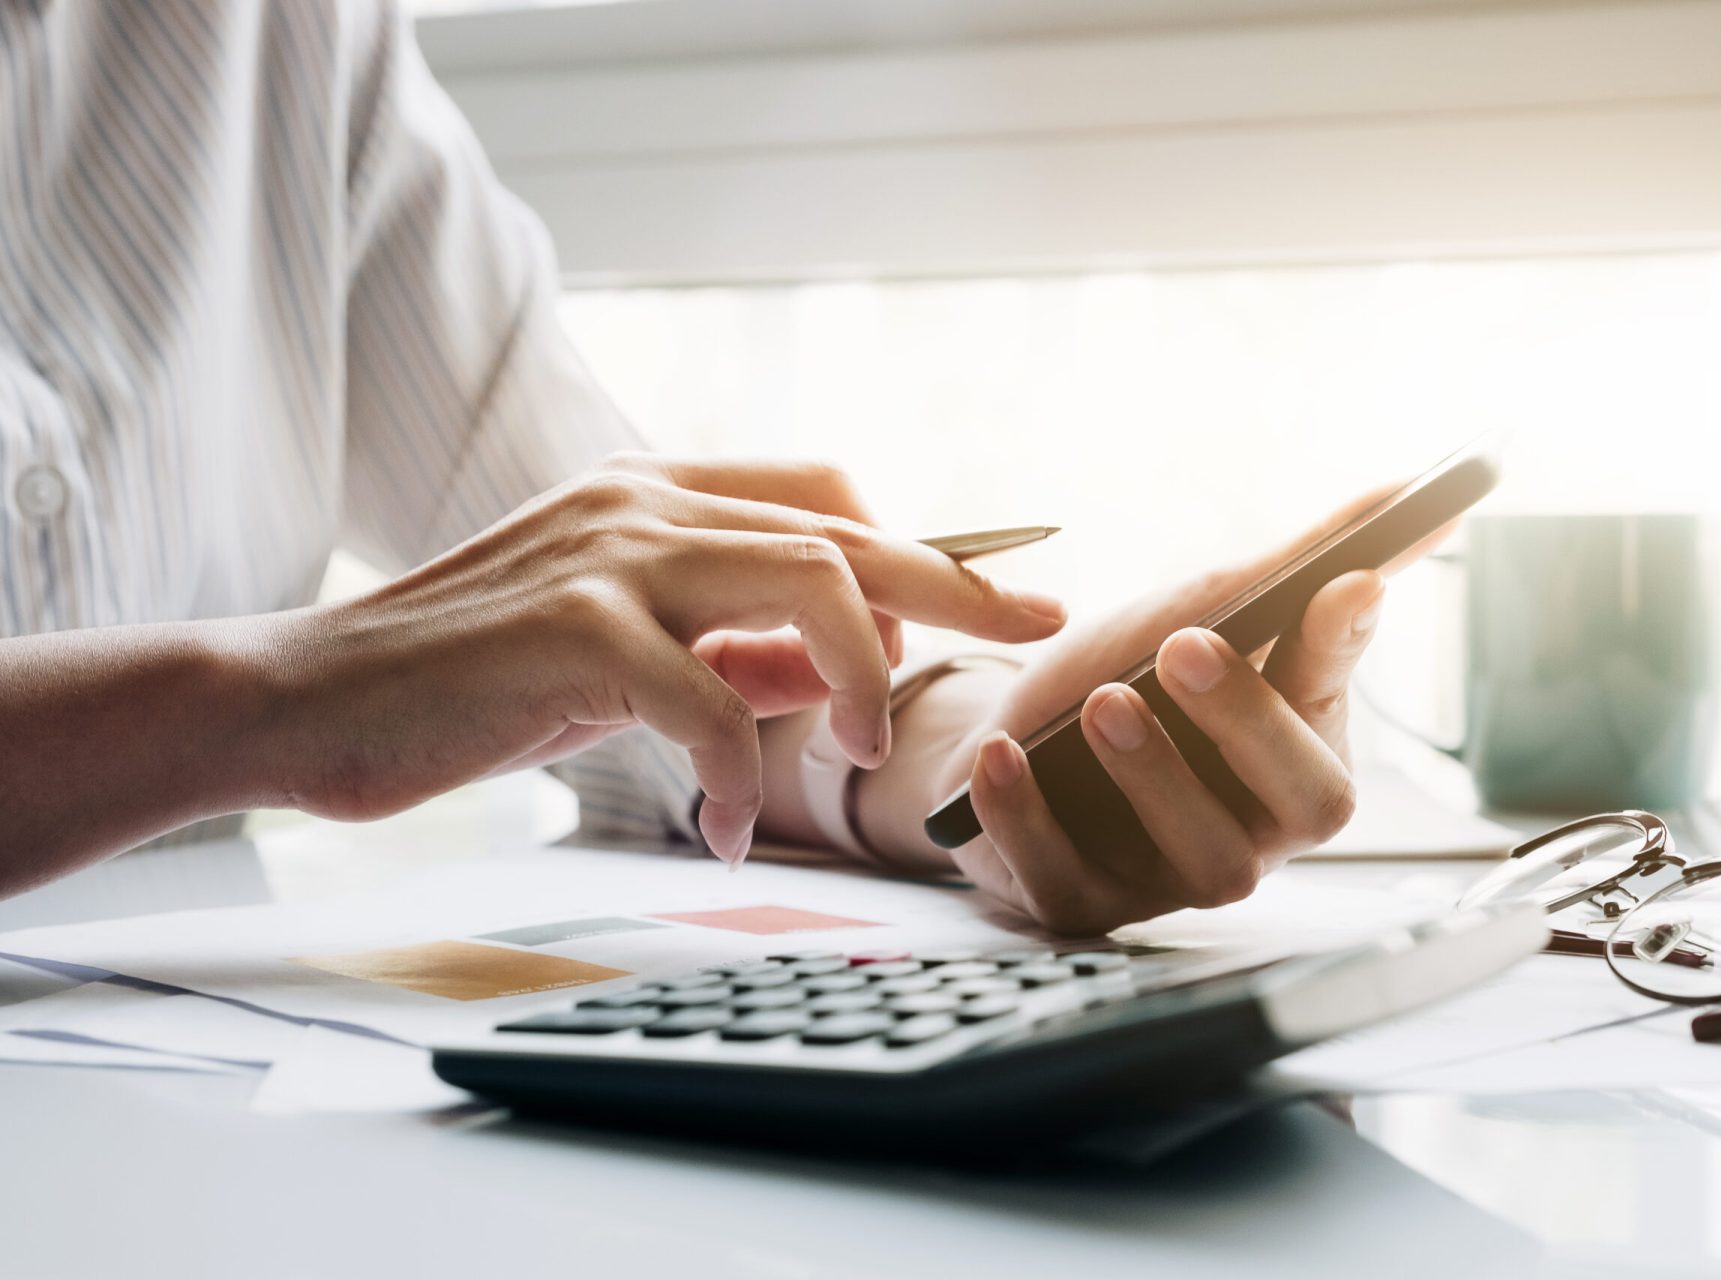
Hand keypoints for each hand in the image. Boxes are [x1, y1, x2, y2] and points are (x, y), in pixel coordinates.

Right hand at [265, 455, 1065, 859]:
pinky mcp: (570, 628)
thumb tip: (827, 671)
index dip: (918, 541)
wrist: (306, 699)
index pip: (822, 492)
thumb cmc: (467, 681)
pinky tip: (724, 827)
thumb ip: (721, 648)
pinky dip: (736, 772)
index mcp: (655, 497)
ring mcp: (609, 555)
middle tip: (1039, 626)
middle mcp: (643, 503)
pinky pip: (706, 696)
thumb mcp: (613, 654)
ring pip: (804, 581)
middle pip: (844, 527)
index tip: (990, 595)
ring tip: (863, 751)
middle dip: (957, 581)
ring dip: (860, 671)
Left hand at [923, 490, 1422, 933]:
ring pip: (1203, 860)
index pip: (1342, 705)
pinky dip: (1032, 821)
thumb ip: (1303, 568)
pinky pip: (1069, 883)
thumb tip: (1429, 504)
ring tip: (1101, 701)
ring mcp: (1174, 881)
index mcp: (1303, 756)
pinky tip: (1004, 757)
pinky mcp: (1085, 907)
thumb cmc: (1128, 677)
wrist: (1010, 740)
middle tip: (1186, 645)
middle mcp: (1259, 832)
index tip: (1343, 583)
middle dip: (1250, 722)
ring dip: (1153, 774)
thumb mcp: (1203, 611)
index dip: (1340, 651)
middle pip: (1302, 804)